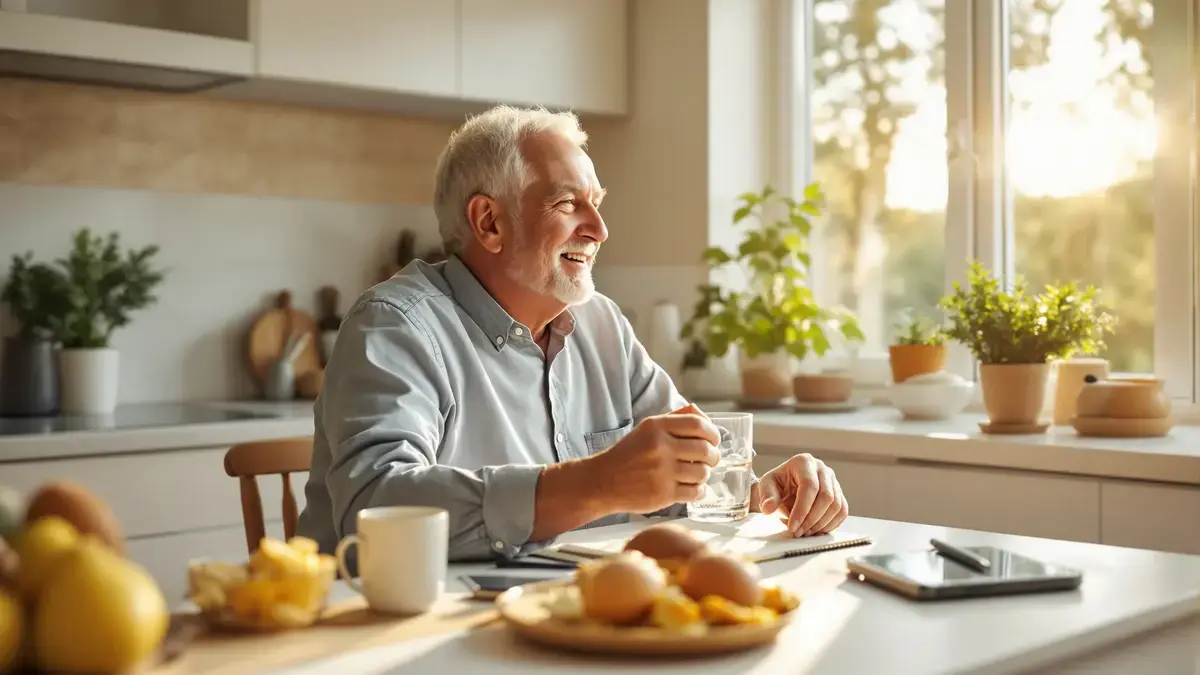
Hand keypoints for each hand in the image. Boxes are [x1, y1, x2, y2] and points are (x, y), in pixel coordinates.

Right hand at [588, 407, 720, 514]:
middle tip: (710, 459)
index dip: (713, 433)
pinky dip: (699, 490)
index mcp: (656, 426)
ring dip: (705, 474)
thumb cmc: (628, 454)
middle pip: (705, 449)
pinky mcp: (663, 494)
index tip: (714, 440)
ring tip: (696, 473)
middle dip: (714, 455)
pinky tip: (692, 488)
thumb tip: (704, 417)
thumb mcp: (646, 428)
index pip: (698, 424)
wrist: (602, 481)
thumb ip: (675, 419)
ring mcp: (662, 472)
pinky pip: (695, 492)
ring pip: (702, 472)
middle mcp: (660, 447)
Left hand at [756, 453, 847, 536]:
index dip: (802, 509)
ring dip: (821, 524)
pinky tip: (816, 530)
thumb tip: (768, 508)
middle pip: (826, 497)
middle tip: (798, 532)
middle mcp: (822, 469)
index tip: (792, 526)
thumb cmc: (777, 485)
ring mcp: (833, 481)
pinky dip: (831, 525)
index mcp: (804, 462)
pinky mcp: (839, 494)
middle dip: (812, 519)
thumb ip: (766, 496)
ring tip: (805, 532)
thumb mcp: (766, 486)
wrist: (785, 487)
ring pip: (836, 506)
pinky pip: (842, 512)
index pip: (809, 486)